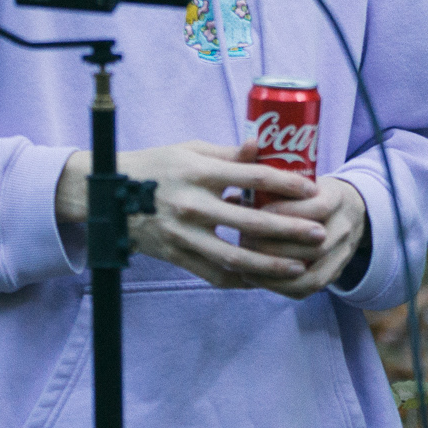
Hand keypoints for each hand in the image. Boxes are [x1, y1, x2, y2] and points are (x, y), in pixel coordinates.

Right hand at [54, 141, 325, 289]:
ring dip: (270, 265)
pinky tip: (264, 281)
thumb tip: (262, 146)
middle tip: (319, 234)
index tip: (312, 189)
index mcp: (198, 171)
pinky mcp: (175, 255)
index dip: (285, 184)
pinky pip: (213, 273)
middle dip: (289, 230)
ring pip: (233, 257)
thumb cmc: (156, 166)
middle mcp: (192, 204)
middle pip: (249, 222)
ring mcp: (182, 234)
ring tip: (298, 267)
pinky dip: (240, 280)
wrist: (108, 195)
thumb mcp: (189, 150)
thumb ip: (228, 153)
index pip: (251, 178)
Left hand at [237, 176, 368, 299]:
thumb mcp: (301, 180)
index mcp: (337, 199)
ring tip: (245, 265)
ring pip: (311, 273)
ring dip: (275, 272)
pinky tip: (256, 279)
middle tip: (243, 241)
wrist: (350, 210)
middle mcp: (344, 228)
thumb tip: (229, 197)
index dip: (284, 213)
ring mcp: (342, 255)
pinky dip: (280, 287)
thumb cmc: (313, 193)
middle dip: (274, 246)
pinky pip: (308, 288)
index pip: (317, 208)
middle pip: (314, 246)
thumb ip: (271, 184)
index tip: (254, 212)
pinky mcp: (335, 273)